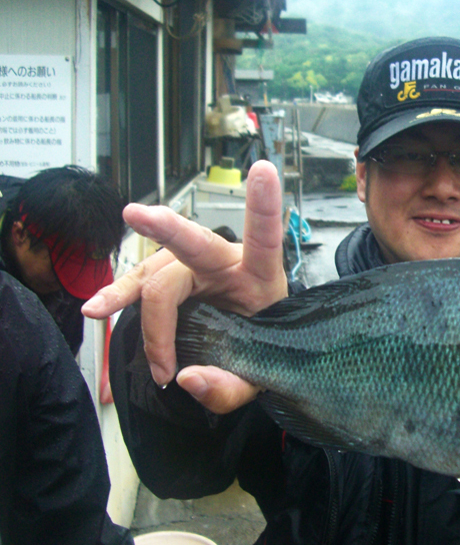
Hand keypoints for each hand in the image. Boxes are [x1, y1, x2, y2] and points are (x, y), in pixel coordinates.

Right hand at [82, 160, 287, 412]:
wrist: (249, 348)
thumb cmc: (259, 350)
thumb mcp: (257, 377)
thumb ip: (229, 388)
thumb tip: (187, 379)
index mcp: (260, 276)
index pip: (266, 239)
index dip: (264, 205)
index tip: (263, 169)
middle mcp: (226, 262)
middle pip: (195, 244)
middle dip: (167, 228)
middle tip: (137, 215)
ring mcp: (194, 267)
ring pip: (159, 276)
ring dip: (134, 301)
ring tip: (101, 311)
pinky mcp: (169, 278)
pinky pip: (139, 285)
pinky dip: (117, 296)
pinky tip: (97, 307)